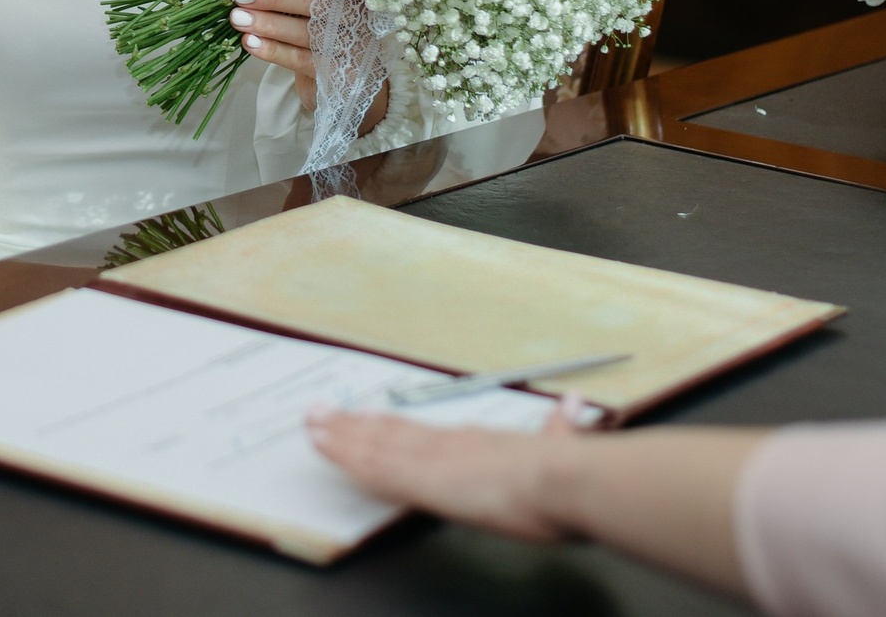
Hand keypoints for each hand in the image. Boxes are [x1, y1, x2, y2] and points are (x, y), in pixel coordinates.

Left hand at [233, 0, 390, 130]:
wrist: (345, 79)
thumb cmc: (325, 26)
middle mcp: (359, 20)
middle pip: (320, 6)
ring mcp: (349, 50)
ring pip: (306, 34)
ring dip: (269, 24)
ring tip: (238, 17)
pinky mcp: (334, 75)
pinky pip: (301, 60)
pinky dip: (274, 50)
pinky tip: (250, 42)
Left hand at [307, 404, 584, 541]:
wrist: (564, 482)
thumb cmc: (568, 477)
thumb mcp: (565, 448)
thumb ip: (562, 429)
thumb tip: (575, 404)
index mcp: (482, 443)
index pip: (426, 434)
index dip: (394, 426)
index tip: (370, 417)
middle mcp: (452, 445)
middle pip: (393, 434)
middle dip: (356, 426)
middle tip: (322, 413)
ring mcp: (434, 460)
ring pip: (376, 445)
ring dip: (341, 435)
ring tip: (311, 423)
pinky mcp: (423, 478)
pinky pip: (374, 467)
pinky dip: (346, 455)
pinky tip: (324, 446)